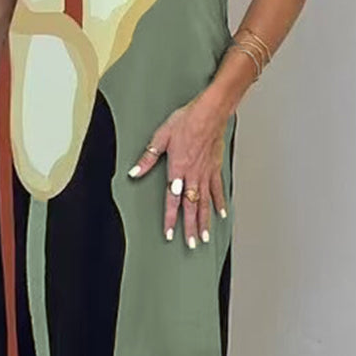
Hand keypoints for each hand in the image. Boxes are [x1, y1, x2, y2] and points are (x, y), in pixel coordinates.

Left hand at [127, 94, 229, 247]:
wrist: (210, 112)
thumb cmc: (187, 121)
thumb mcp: (161, 137)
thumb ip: (148, 158)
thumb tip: (134, 172)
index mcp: (178, 170)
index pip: (173, 200)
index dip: (171, 219)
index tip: (170, 233)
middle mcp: (193, 175)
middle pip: (191, 207)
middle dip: (190, 227)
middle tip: (192, 244)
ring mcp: (206, 173)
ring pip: (205, 202)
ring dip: (205, 221)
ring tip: (205, 237)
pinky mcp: (216, 168)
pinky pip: (218, 189)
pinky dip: (219, 202)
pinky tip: (220, 214)